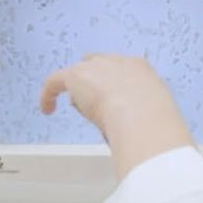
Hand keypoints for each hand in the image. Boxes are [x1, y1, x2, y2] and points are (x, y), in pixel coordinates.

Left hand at [40, 55, 194, 178]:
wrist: (142, 113)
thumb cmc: (156, 120)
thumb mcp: (155, 116)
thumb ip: (145, 120)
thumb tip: (140, 140)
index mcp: (140, 70)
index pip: (122, 73)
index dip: (114, 87)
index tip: (113, 103)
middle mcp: (117, 62)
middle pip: (98, 66)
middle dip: (94, 82)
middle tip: (95, 105)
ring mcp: (95, 67)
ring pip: (79, 74)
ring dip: (78, 90)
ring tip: (81, 111)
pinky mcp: (75, 76)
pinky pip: (55, 82)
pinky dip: (49, 95)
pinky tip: (47, 109)